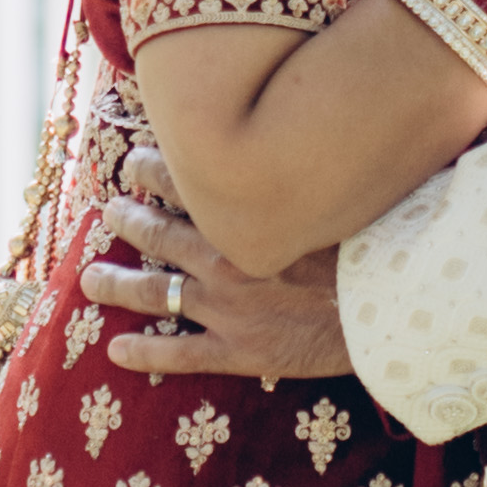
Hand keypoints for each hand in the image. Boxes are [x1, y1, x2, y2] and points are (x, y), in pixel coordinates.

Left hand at [78, 151, 356, 386]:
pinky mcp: (242, 351)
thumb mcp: (341, 189)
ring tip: (90, 279)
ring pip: (154, 294)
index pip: (184, 184)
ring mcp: (228, 308)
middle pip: (157, 235)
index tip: (134, 161)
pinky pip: (181, 354)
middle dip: (127, 220)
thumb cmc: (379, 242)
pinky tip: (117, 353)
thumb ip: (308, 169)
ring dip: (116, 285)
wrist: (396, 305)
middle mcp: (224, 258)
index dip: (153, 171)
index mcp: (244, 216)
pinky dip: (145, 353)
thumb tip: (311, 131)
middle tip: (108, 210)